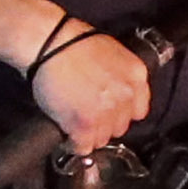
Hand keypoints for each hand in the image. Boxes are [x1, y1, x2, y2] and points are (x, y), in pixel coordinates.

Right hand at [21, 15, 151, 154]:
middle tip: (86, 112)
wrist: (49, 42)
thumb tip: (114, 92)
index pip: (138, 111)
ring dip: (89, 134)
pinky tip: (67, 135)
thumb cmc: (72, 41)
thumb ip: (120, 76)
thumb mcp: (112, 51)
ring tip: (74, 122)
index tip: (108, 110)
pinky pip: (83, 147)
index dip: (120, 112)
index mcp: (136, 76)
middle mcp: (126, 96)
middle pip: (120, 127)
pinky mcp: (84, 125)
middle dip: (104, 123)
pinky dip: (74, 144)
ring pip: (102, 139)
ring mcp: (106, 112)